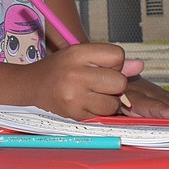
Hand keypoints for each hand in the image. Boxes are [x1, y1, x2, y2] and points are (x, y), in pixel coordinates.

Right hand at [24, 43, 138, 120]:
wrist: (30, 87)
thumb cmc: (59, 70)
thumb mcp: (79, 56)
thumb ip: (110, 61)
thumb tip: (139, 65)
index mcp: (76, 52)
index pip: (117, 54)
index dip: (115, 62)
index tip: (101, 66)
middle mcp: (75, 73)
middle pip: (119, 81)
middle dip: (114, 84)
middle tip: (98, 83)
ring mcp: (74, 95)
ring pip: (114, 103)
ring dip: (108, 101)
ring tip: (91, 94)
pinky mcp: (75, 114)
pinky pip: (103, 115)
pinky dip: (98, 111)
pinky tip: (85, 104)